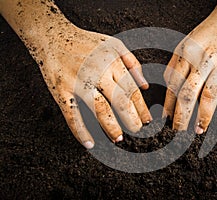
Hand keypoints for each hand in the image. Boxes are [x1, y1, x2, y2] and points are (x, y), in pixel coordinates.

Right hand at [0, 0, 151, 148]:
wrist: (52, 36)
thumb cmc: (86, 42)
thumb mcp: (114, 44)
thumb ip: (132, 63)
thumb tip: (145, 85)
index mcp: (112, 62)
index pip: (132, 90)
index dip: (141, 107)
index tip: (147, 120)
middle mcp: (98, 73)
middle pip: (119, 101)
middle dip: (131, 119)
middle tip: (136, 131)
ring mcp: (78, 82)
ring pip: (99, 109)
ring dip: (110, 127)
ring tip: (118, 139)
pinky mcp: (61, 91)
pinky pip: (72, 115)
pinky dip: (81, 132)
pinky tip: (90, 144)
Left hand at [163, 1, 216, 132]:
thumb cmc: (207, 34)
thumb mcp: (184, 44)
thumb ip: (174, 66)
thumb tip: (169, 89)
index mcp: (187, 54)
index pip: (174, 85)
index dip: (169, 104)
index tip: (166, 120)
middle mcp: (204, 60)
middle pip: (189, 93)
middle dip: (182, 115)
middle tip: (179, 131)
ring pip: (212, 95)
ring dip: (205, 116)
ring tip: (199, 130)